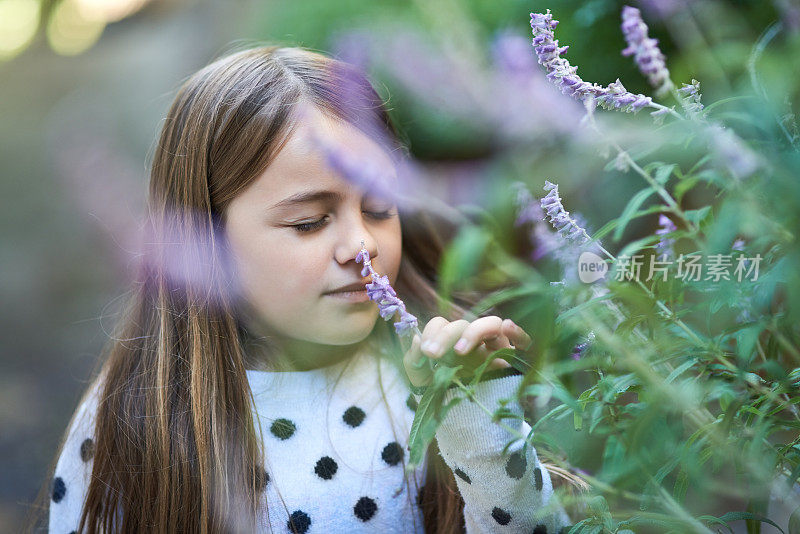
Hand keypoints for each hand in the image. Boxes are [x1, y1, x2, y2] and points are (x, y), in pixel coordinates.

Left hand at [403, 315, 532, 387]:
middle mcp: (475, 343)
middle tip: (431, 354)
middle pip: (463, 324)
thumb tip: (415, 340)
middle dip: (444, 336)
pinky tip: (508, 327)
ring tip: (459, 351)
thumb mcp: (424, 383)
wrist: (470, 429)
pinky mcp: (517, 364)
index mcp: (452, 342)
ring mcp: (497, 351)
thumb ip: (414, 362)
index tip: (425, 352)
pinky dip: (519, 332)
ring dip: (474, 332)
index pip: (443, 324)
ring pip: (492, 324)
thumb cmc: (448, 399)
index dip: (432, 332)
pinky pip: (524, 342)